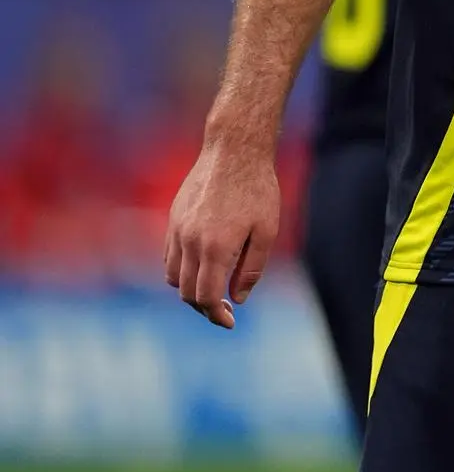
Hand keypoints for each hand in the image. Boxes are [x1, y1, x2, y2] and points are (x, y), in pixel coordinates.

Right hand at [164, 141, 279, 328]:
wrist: (234, 150)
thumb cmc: (258, 189)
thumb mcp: (267, 231)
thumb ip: (251, 269)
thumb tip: (236, 298)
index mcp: (216, 247)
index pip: (205, 297)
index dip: (216, 315)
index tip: (230, 321)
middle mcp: (190, 241)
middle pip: (186, 292)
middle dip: (204, 307)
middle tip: (224, 309)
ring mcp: (177, 229)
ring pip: (173, 276)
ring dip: (190, 289)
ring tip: (212, 288)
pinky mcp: (173, 218)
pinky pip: (169, 256)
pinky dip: (182, 269)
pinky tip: (202, 265)